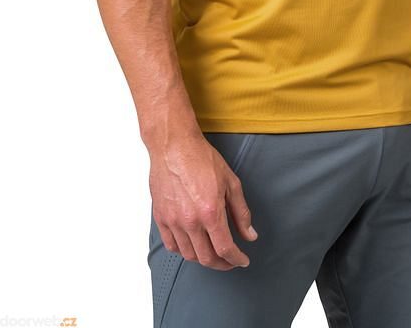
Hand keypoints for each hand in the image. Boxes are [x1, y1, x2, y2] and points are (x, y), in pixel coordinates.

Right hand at [148, 132, 257, 269]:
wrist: (174, 145)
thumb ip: (241, 212)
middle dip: (222, 264)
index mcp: (210, 212)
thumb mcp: (231, 182)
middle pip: (206, 258)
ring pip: (188, 255)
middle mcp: (190, 221)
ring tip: (213, 253)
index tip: (242, 261)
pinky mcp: (160, 217)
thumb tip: (250, 235)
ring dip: (203, 259)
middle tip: (230, 261)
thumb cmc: (202, 158)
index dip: (236, 259)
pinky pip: (171, 245)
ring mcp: (173, 221)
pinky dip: (184, 250)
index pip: (225, 249)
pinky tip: (192, 245)